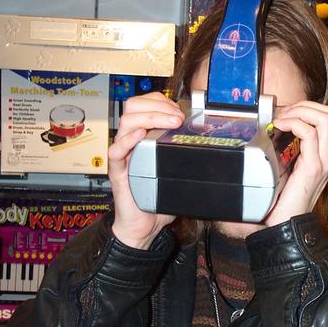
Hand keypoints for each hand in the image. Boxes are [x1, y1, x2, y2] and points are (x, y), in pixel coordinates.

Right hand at [108, 92, 184, 249]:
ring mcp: (123, 154)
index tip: (180, 110)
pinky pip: (116, 151)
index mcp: (143, 135)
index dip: (162, 101)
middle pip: (133, 106)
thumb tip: (212, 142)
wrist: (144, 225)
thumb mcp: (177, 168)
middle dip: (158, 105)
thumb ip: (187, 153)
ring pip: (126, 122)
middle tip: (177, 118)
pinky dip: (128, 140)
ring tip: (168, 123)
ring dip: (151, 117)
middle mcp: (131, 140)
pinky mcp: (117, 171)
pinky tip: (140, 136)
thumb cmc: (159, 195)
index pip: (145, 103)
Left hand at [265, 101, 327, 226]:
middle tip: (284, 113)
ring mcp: (325, 161)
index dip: (310, 107)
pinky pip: (309, 133)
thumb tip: (279, 126)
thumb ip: (293, 149)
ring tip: (282, 119)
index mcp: (326, 154)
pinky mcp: (314, 167)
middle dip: (305, 105)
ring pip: (325, 118)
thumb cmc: (285, 198)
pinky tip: (280, 127)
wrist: (287, 224)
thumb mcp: (291, 167)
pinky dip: (293, 123)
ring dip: (300, 111)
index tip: (288, 112)